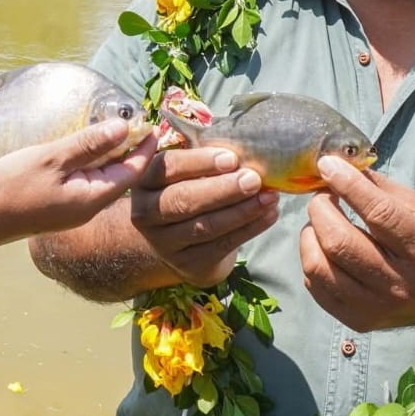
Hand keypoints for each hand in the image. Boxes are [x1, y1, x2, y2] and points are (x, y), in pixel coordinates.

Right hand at [0, 119, 158, 240]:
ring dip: (111, 154)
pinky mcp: (59, 206)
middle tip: (137, 122)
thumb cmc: (13, 187)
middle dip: (131, 149)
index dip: (146, 147)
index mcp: (93, 198)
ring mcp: (73, 209)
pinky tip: (85, 147)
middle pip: (121, 175)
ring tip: (114, 129)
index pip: (133, 171)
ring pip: (103, 178)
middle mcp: (89, 207)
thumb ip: (89, 143)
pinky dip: (92, 162)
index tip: (154, 124)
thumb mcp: (52, 159)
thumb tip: (125, 128)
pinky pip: (86, 181)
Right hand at [130, 147, 279, 287]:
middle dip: (223, 189)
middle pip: (184, 200)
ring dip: (242, 211)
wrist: (175, 242)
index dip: (199, 162)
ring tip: (269, 197)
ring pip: (206, 226)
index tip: (231, 158)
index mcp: (144, 181)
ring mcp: (165, 243)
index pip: (167, 167)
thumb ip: (203, 161)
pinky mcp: (188, 264)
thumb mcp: (184, 174)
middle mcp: (146, 213)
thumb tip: (244, 151)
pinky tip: (269, 215)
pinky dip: (250, 229)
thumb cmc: (186, 192)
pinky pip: (222, 245)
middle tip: (253, 179)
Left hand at [299, 155, 414, 332]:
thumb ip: (379, 189)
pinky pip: (315, 285)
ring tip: (321, 222)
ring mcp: (377, 309)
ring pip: (319, 268)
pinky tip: (324, 247)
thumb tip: (337, 166)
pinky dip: (312, 258)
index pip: (380, 215)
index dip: (349, 185)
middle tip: (322, 196)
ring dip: (310, 234)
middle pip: (340, 244)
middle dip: (320, 209)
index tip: (327, 164)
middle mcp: (401, 286)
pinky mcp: (357, 321)